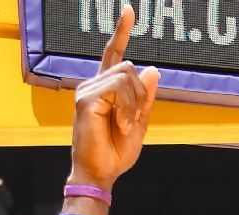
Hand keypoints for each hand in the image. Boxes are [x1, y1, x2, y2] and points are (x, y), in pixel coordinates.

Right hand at [67, 4, 159, 191]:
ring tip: (126, 125)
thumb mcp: (140, 121)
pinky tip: (122, 124)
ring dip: (134, 102)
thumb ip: (145, 97)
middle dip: (140, 94)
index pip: (113, 54)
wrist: (102, 173)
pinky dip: (127, 108)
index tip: (129, 10)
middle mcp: (93, 85)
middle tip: (134, 120)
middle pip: (127, 66)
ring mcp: (87, 90)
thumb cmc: (115, 152)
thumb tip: (152, 69)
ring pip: (125, 75)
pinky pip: (117, 88)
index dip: (121, 31)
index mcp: (105, 89)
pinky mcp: (86, 98)